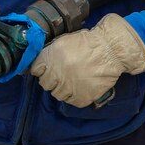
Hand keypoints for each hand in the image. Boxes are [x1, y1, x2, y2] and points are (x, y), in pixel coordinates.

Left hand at [29, 14, 144, 107]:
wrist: (109, 50)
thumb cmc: (86, 43)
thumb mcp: (62, 42)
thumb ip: (48, 53)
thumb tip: (37, 64)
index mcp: (50, 58)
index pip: (35, 70)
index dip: (41, 69)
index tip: (46, 69)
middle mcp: (57, 74)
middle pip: (45, 84)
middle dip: (51, 80)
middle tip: (61, 75)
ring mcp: (69, 87)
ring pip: (57, 94)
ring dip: (63, 89)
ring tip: (73, 81)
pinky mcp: (82, 97)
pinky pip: (72, 102)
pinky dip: (75, 96)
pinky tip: (81, 87)